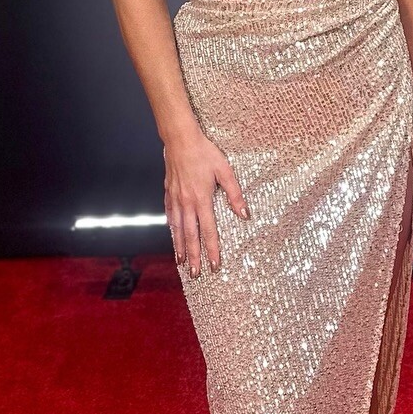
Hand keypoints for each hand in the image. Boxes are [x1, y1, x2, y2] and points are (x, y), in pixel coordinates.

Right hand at [163, 128, 247, 275]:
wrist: (180, 139)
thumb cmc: (204, 152)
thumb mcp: (225, 171)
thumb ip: (235, 194)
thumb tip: (244, 214)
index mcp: (202, 199)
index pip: (209, 231)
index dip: (212, 250)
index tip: (214, 265)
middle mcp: (186, 203)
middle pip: (190, 236)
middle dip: (194, 256)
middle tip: (195, 274)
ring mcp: (175, 199)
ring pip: (177, 229)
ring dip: (180, 247)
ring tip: (182, 262)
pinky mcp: (168, 192)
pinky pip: (169, 215)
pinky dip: (171, 229)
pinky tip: (173, 235)